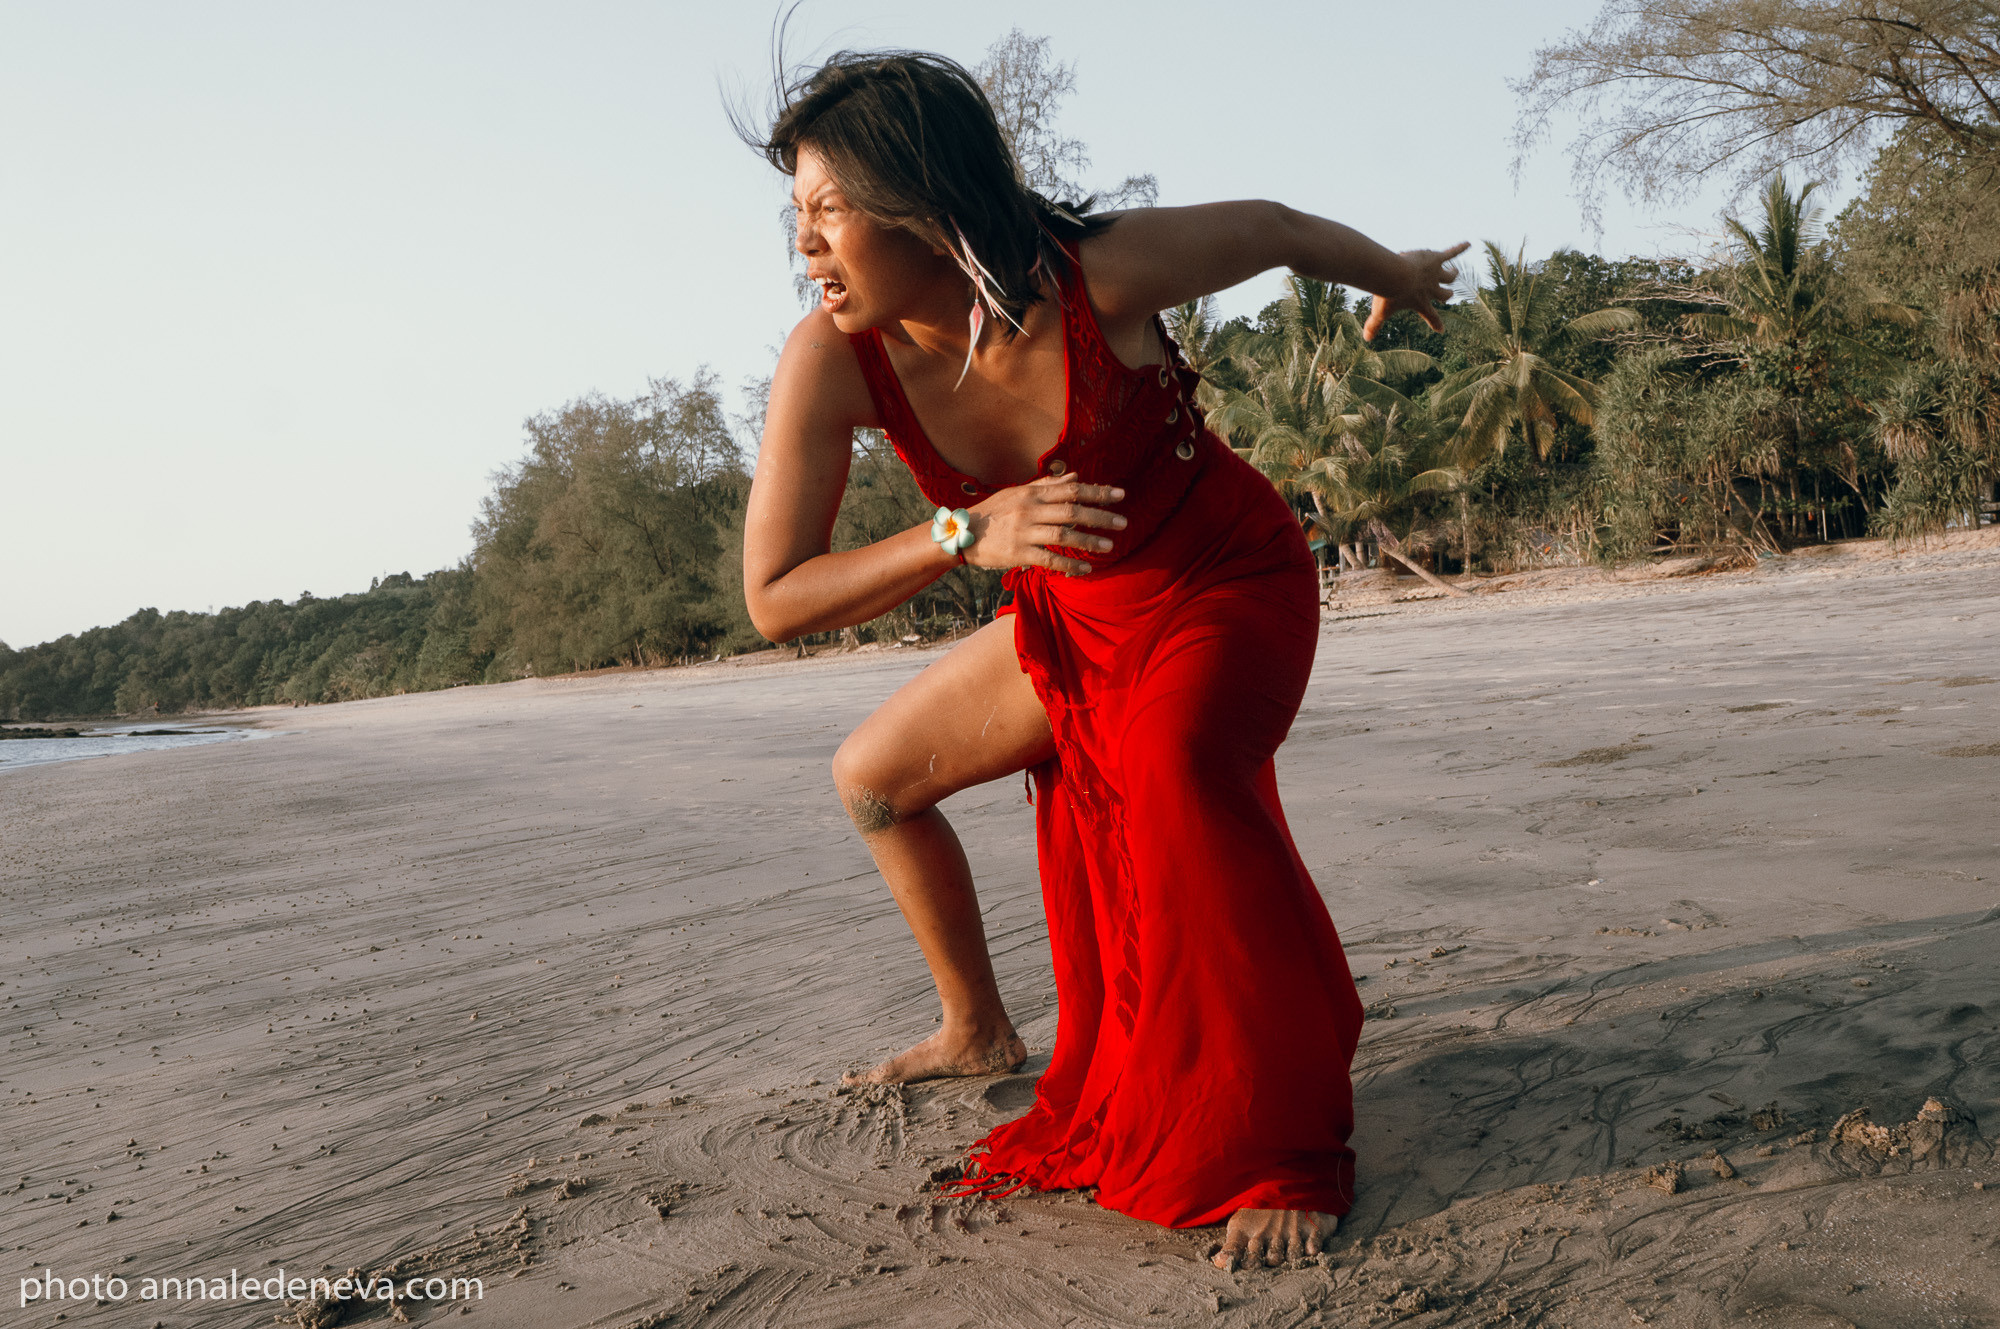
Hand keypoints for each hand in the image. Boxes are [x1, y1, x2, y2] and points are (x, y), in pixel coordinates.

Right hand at [961, 475, 1126, 575]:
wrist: (962, 534)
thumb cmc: (993, 512)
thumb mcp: (1018, 493)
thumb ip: (1047, 485)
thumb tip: (1075, 476)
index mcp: (1031, 494)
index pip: (1071, 489)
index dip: (1097, 491)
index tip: (1120, 495)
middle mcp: (1029, 510)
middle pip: (1072, 511)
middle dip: (1100, 516)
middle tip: (1122, 522)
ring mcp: (1024, 532)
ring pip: (1063, 535)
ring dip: (1089, 541)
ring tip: (1110, 545)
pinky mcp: (1018, 553)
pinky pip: (1049, 559)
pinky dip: (1069, 564)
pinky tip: (1085, 570)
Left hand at [1363, 241, 1469, 340]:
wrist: (1394, 275)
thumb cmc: (1388, 294)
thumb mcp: (1380, 311)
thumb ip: (1374, 324)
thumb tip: (1366, 339)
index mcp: (1421, 303)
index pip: (1431, 317)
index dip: (1435, 323)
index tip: (1440, 330)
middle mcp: (1431, 289)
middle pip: (1445, 295)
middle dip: (1447, 295)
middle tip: (1449, 293)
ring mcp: (1435, 274)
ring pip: (1450, 276)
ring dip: (1453, 274)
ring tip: (1454, 270)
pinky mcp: (1436, 259)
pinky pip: (1451, 253)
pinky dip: (1459, 248)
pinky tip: (1467, 244)